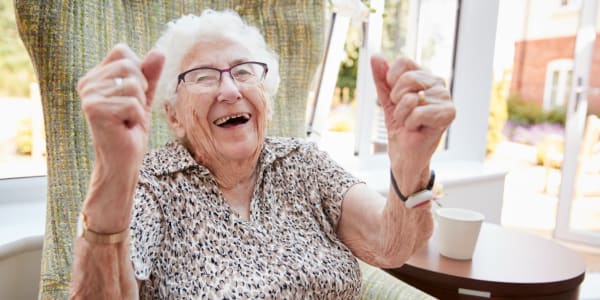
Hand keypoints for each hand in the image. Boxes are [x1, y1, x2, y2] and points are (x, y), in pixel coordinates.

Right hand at [77, 44, 163, 232]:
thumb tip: (159, 51)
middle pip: (130, 65)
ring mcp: (89, 96)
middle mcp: (87, 83)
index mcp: (95, 76)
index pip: (122, 51)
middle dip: (141, 90)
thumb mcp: (144, 98)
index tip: (132, 96)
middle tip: (130, 112)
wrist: (122, 163)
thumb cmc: (131, 131)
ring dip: (139, 106)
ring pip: (133, 85)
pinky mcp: (95, 110)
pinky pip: (132, 103)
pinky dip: (137, 118)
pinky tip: (125, 128)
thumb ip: (150, 75)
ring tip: (127, 120)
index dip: (138, 72)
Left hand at [370, 54, 454, 194]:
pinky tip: (418, 129)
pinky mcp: (449, 113)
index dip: (391, 79)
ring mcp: (445, 97)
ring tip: (411, 122)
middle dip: (396, 100)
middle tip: (403, 113)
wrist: (404, 153)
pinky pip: (417, 112)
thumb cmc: (399, 126)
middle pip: (407, 78)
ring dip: (403, 115)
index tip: (394, 96)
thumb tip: (375, 56)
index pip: (404, 61)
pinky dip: (411, 124)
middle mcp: (438, 83)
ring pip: (410, 98)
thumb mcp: (386, 99)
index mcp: (424, 76)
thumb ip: (381, 78)